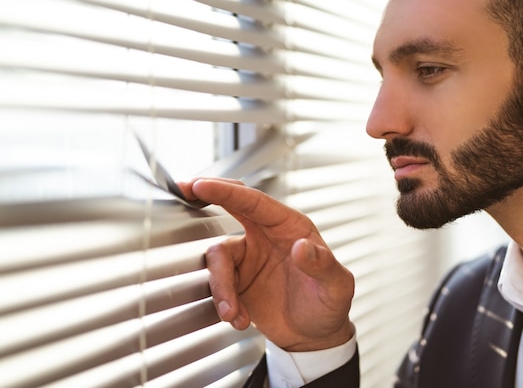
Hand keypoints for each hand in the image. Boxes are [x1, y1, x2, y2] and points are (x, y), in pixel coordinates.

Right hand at [179, 178, 354, 351]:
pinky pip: (218, 284)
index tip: (202, 186)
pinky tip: (239, 319)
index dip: (228, 193)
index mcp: (290, 227)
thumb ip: (323, 265)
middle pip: (231, 206)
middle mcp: (266, 236)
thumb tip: (302, 248)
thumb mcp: (337, 287)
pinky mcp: (237, 281)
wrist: (315, 337)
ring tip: (232, 312)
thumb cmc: (330, 305)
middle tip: (184, 190)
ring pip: (218, 258)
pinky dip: (224, 303)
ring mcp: (249, 258)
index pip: (256, 202)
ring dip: (221, 286)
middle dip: (208, 196)